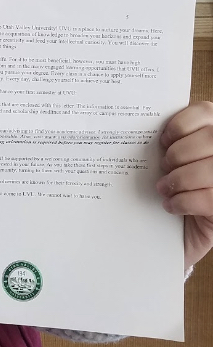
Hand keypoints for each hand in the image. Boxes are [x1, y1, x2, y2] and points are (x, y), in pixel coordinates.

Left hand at [157, 100, 212, 270]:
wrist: (176, 236)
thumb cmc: (174, 190)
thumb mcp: (171, 161)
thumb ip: (171, 142)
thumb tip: (140, 126)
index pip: (205, 111)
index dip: (181, 123)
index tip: (162, 140)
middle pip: (209, 139)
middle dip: (179, 153)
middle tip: (164, 167)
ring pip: (210, 170)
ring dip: (179, 179)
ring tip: (164, 188)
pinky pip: (208, 199)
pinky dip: (184, 201)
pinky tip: (171, 206)